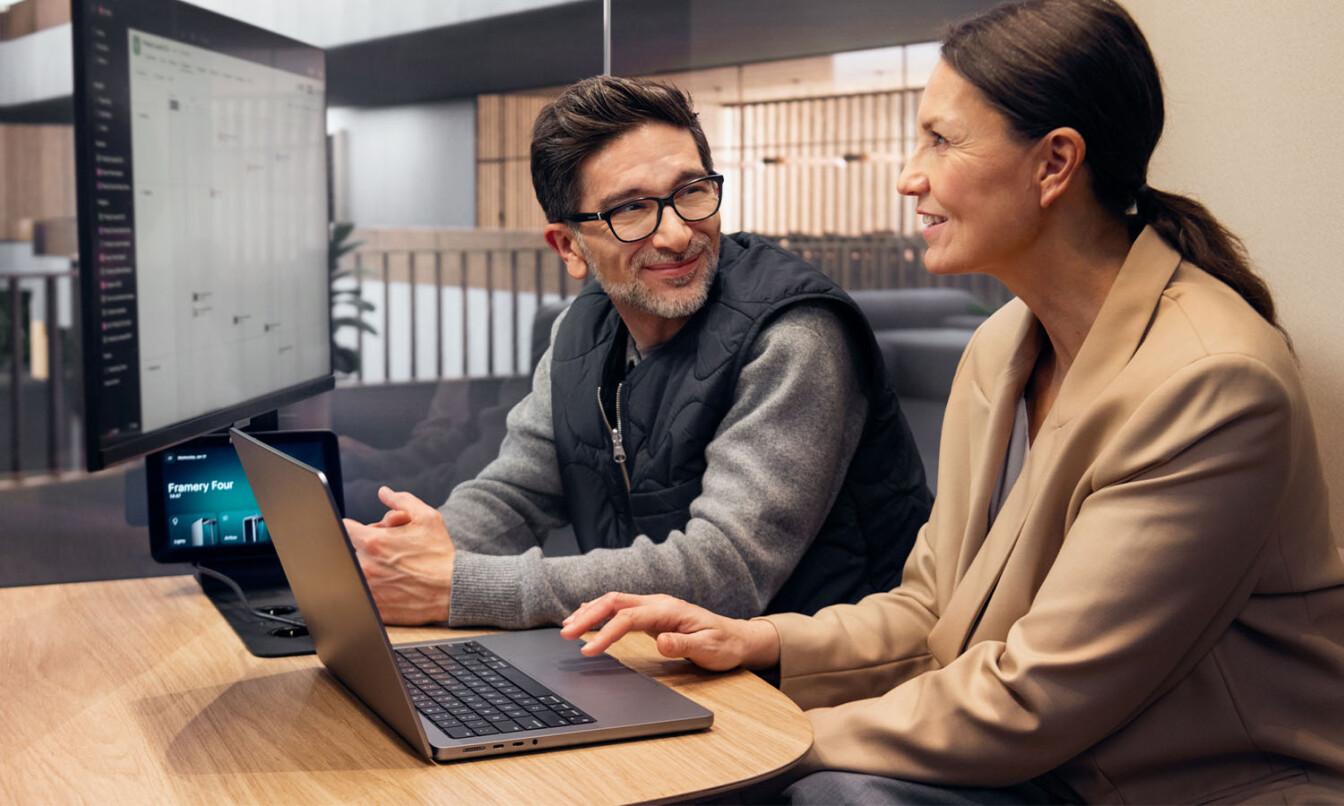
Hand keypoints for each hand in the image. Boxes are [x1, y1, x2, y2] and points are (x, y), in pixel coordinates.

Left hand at [343, 486, 454, 624]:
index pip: (343, 528)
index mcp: (372, 541)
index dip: (355, 528)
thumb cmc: (440, 554)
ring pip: (354, 573)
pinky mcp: (373, 607)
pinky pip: (362, 595)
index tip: (364, 532)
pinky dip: (372, 590)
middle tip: (389, 551)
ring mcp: (367, 589)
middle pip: (349, 550)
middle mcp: (365, 566)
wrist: (453, 590)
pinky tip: (393, 587)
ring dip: (367, 569)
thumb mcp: (427, 517)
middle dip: (365, 548)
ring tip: (393, 570)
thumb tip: (384, 492)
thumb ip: (401, 500)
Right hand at [559, 592, 780, 671]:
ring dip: (590, 612)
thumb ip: (684, 644)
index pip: (628, 618)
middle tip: (565, 633)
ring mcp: (653, 607)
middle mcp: (658, 603)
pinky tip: (585, 614)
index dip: (606, 633)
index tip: (588, 651)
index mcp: (668, 610)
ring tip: (568, 626)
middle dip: (588, 616)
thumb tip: (661, 641)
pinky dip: (599, 611)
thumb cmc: (723, 644)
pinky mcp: (651, 615)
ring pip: (614, 603)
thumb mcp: (708, 649)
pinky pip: (620, 608)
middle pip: (614, 602)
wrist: (737, 638)